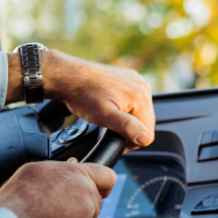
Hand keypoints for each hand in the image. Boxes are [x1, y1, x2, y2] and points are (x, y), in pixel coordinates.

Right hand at [0, 160, 116, 217]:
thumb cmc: (21, 195)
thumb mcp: (37, 169)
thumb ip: (60, 169)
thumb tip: (69, 168)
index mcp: (79, 175)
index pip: (107, 176)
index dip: (102, 182)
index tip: (100, 187)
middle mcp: (87, 196)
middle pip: (95, 200)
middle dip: (81, 202)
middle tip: (57, 203)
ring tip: (48, 216)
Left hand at [7, 50, 155, 150]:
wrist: (69, 76)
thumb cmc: (84, 94)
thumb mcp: (105, 116)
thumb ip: (128, 127)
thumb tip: (145, 137)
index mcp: (141, 96)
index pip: (147, 133)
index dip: (131, 142)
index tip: (115, 138)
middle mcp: (142, 86)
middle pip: (145, 122)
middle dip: (129, 130)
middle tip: (109, 129)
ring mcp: (136, 81)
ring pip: (139, 112)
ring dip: (126, 119)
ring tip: (108, 117)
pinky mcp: (128, 79)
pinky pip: (133, 101)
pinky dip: (124, 108)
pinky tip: (109, 106)